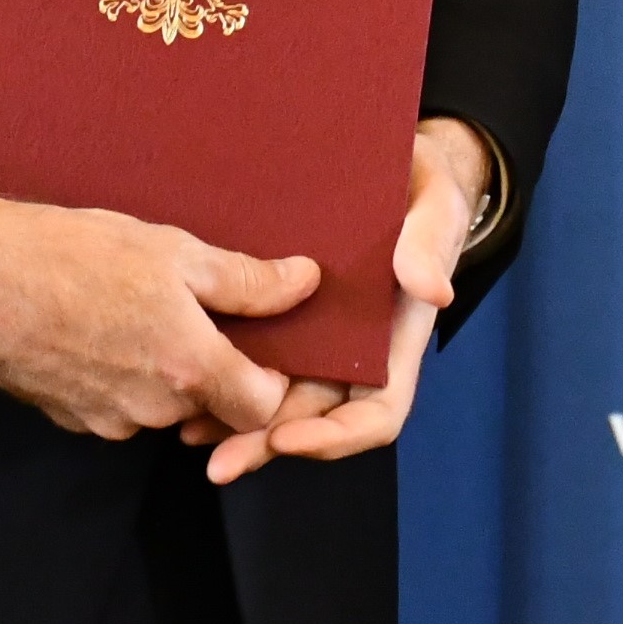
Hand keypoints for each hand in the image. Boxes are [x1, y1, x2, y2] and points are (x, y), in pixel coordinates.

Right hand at [0, 180, 315, 442]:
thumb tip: (305, 283)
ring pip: (164, 407)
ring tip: (148, 309)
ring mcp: (106, 420)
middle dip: (219, 368)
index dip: (274, 379)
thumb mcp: (173, 251)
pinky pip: (119, 405)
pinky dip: (125, 376)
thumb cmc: (71, 255)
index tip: (269, 343)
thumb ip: (246, 281)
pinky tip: (107, 326)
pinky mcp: (69, 418)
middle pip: (213, 408)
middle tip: (206, 311)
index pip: (263, 408)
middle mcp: (150, 410)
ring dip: (168, 371)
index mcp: (187, 368)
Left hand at [199, 119, 488, 486]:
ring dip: (238, 425)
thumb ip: (430, 242)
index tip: (285, 438)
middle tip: (219, 462)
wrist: (391, 161)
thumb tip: (433, 292)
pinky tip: (185, 389)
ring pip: (278, 396)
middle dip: (269, 443)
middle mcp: (355, 350)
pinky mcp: (284, 313)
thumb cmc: (422, 186)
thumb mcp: (437, 204)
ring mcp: (317, 335)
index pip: (376, 411)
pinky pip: (254, 356)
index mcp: (397, 339)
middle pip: (315, 418)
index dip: (333, 436)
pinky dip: (223, 378)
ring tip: (190, 434)